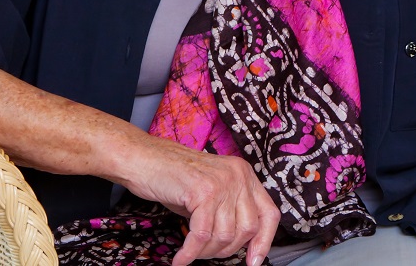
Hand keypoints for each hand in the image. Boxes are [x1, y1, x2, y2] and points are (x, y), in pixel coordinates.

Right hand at [120, 138, 279, 265]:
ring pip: (224, 235)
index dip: (264, 242)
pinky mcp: (202, 192)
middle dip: (227, 250)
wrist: (146, 159)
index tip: (253, 261)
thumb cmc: (176, 179)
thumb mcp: (212, 192)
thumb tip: (241, 245)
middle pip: (247, 229)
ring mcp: (222, 182)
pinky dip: (190, 253)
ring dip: (206, 252)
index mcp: (245, 175)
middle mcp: (239, 176)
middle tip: (207, 252)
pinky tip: (181, 259)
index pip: (269, 214)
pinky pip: (201, 235)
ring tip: (191, 252)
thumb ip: (230, 212)